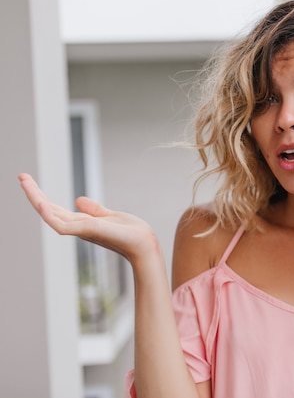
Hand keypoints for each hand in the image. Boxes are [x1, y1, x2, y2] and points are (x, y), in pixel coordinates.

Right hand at [18, 173, 160, 267]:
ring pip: (50, 215)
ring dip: (36, 198)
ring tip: (24, 181)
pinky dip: (50, 216)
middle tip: (21, 176)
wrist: (145, 244)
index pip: (56, 208)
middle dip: (34, 194)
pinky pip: (63, 226)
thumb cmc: (131, 233)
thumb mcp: (110, 216)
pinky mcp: (87, 231)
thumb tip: (77, 199)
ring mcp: (81, 230)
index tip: (29, 180)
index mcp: (82, 222)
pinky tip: (41, 203)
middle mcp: (78, 227)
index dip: (42, 196)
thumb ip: (94, 209)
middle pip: (49, 209)